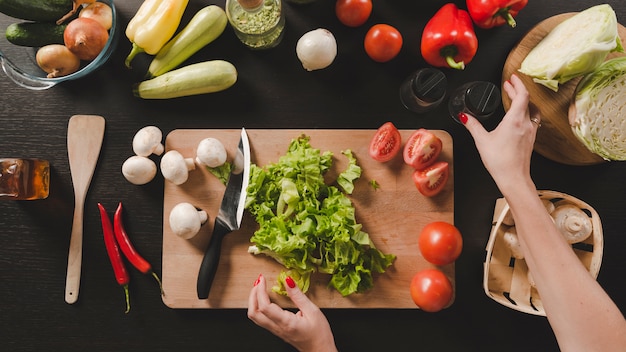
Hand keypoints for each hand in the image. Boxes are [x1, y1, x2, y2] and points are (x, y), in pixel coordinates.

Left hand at [247, 274, 336, 351]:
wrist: (320, 351)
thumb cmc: (319, 334)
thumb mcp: (313, 311)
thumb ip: (298, 295)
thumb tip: (288, 281)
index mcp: (286, 323)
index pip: (264, 307)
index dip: (260, 291)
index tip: (263, 279)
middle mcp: (277, 328)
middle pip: (254, 313)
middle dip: (252, 295)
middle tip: (259, 281)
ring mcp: (275, 331)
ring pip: (255, 317)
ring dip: (253, 301)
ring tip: (259, 288)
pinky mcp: (276, 330)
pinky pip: (261, 319)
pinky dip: (258, 306)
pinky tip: (265, 298)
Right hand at [461, 74, 539, 192]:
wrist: (514, 178)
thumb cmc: (500, 161)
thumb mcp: (482, 141)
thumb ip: (473, 126)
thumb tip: (464, 116)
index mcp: (514, 120)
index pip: (522, 95)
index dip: (517, 84)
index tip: (512, 77)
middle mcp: (525, 124)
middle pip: (526, 101)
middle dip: (517, 91)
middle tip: (509, 85)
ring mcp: (530, 132)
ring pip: (530, 110)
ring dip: (523, 101)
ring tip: (514, 98)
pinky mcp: (531, 139)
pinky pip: (531, 120)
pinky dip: (525, 112)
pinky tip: (518, 117)